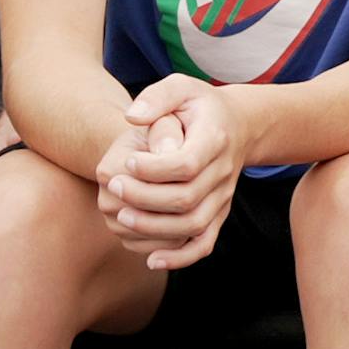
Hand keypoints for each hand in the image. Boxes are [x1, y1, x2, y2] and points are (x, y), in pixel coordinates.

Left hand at [107, 78, 246, 268]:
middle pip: (186, 198)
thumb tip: (132, 118)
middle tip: (112, 187)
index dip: (153, 169)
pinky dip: (180, 258)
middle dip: (143, 198)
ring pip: (193, 225)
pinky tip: (151, 260)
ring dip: (154, 228)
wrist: (236, 126)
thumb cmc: (199, 106)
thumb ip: (156, 98)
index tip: (127, 161)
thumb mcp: (181, 87)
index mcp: (215, 138)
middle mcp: (224, 171)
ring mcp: (223, 196)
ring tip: (121, 217)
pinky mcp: (219, 214)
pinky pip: (203, 244)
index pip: (186, 163)